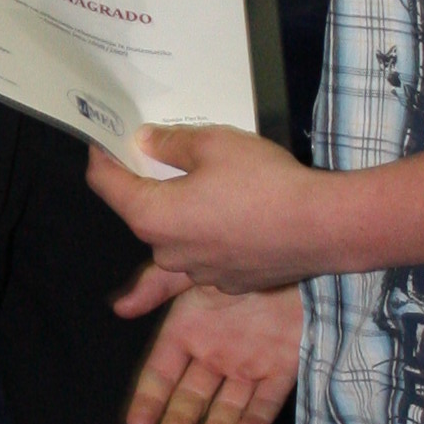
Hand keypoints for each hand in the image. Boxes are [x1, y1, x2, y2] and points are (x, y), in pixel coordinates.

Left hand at [87, 123, 327, 289]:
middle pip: (142, 214)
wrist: (321, 227)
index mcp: (152, 216)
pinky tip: (230, 222)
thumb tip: (145, 142)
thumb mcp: (212, 144)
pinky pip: (206, 256)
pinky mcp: (229, 282)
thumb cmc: (263, 182)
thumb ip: (170, 144)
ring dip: (179, 216)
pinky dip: (209, 239)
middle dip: (145, 186)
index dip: (102, 158)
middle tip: (159, 156)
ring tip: (203, 189)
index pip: (107, 185)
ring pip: (175, 239)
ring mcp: (198, 273)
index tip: (103, 141)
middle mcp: (167, 252)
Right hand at [118, 279, 302, 423]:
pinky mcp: (282, 368)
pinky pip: (267, 399)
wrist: (293, 253)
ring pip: (228, 404)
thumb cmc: (236, 263)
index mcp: (187, 332)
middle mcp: (214, 354)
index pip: (161, 373)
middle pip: (192, 396)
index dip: (149, 399)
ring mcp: (248, 364)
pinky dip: (256, 419)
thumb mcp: (191, 272)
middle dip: (180, 420)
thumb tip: (120, 308)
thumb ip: (155, 288)